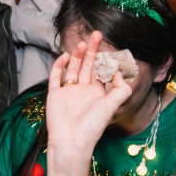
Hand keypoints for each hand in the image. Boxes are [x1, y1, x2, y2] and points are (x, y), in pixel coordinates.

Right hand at [44, 30, 132, 175]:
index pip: (100, 71)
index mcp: (97, 93)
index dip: (104, 60)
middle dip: (92, 50)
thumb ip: (121, 90)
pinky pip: (56, 76)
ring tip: (82, 43)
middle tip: (96, 34)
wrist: (71, 141)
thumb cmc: (92, 127)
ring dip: (77, 55)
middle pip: (87, 65)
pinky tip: (66, 56)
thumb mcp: (112, 106)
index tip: (109, 49)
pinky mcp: (55, 94)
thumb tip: (120, 72)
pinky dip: (60, 65)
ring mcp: (68, 92)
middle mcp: (83, 91)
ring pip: (73, 68)